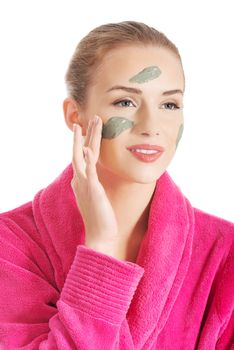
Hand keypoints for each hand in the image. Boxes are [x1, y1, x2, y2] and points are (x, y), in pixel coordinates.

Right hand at [71, 115, 118, 251]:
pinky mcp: (91, 190)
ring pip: (82, 155)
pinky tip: (89, 148)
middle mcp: (79, 179)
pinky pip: (89, 171)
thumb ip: (93, 183)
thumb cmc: (101, 216)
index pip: (84, 156)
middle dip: (87, 134)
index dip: (87, 141)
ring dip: (87, 139)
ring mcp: (83, 184)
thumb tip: (94, 176)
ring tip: (91, 123)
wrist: (100, 234)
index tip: (91, 128)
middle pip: (82, 151)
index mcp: (82, 180)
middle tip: (94, 118)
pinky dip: (88, 159)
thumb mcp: (96, 195)